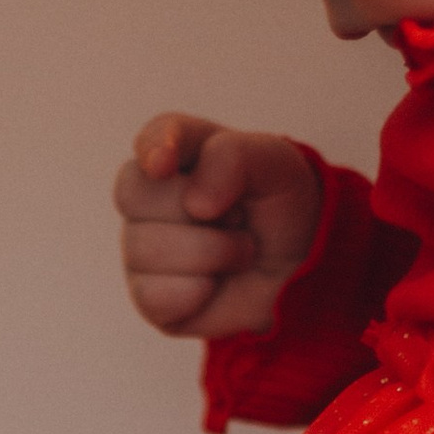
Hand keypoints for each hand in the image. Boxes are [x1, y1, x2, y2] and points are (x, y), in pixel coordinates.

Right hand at [116, 113, 319, 340]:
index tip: (164, 163)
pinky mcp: (148, 296)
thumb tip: (194, 203)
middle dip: (198, 210)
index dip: (152, 147)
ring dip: (213, 253)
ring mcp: (142, 247)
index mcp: (179, 152)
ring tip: (237, 252)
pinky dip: (198, 293)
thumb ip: (233, 156)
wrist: (299, 271)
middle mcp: (149, 198)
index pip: (151, 137)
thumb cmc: (279, 210)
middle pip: (134, 192)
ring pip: (147, 248)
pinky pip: (155, 294)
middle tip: (237, 217)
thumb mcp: (276, 163)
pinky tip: (213, 286)